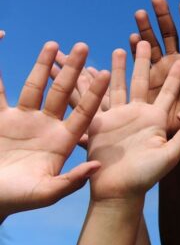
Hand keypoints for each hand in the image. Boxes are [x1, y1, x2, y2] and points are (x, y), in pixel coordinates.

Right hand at [0, 42, 109, 218]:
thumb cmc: (18, 200)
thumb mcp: (46, 194)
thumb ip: (70, 181)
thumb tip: (97, 166)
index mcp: (63, 141)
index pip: (83, 113)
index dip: (94, 94)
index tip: (105, 73)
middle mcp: (46, 126)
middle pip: (62, 93)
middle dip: (73, 70)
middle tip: (84, 46)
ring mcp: (23, 120)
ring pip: (35, 87)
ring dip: (43, 66)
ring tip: (54, 45)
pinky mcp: (1, 119)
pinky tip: (4, 54)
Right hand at [87, 42, 179, 199]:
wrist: (118, 192)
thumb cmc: (147, 178)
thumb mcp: (170, 155)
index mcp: (157, 119)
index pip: (168, 91)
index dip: (174, 75)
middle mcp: (138, 114)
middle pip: (142, 80)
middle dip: (144, 60)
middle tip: (146, 39)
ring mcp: (118, 117)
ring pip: (118, 85)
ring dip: (118, 66)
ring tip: (121, 46)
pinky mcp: (99, 123)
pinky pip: (95, 100)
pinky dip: (91, 84)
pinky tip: (88, 68)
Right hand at [130, 0, 179, 130]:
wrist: (172, 143)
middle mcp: (171, 65)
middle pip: (168, 35)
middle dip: (162, 16)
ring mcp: (154, 73)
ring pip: (149, 45)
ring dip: (144, 28)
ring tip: (140, 12)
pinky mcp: (140, 84)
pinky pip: (136, 63)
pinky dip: (133, 51)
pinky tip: (131, 38)